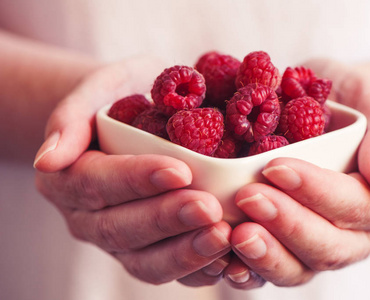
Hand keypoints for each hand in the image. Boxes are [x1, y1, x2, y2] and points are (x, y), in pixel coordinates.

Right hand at [34, 57, 231, 285]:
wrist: (135, 117)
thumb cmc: (123, 96)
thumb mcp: (102, 86)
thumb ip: (71, 117)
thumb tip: (47, 160)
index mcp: (69, 176)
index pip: (97, 183)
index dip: (136, 180)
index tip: (180, 170)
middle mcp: (88, 217)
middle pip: (121, 228)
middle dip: (166, 220)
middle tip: (208, 208)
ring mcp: (118, 240)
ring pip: (144, 261)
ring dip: (184, 252)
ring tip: (223, 236)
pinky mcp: (148, 252)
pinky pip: (169, 271)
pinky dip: (198, 270)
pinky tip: (228, 260)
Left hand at [222, 58, 369, 288]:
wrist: (321, 110)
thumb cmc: (344, 102)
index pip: (354, 204)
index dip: (315, 191)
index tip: (275, 168)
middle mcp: (355, 234)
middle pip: (327, 246)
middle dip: (287, 223)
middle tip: (248, 197)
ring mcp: (320, 247)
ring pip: (300, 268)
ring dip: (267, 255)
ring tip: (236, 233)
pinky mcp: (289, 252)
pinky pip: (271, 273)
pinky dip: (248, 271)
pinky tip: (225, 259)